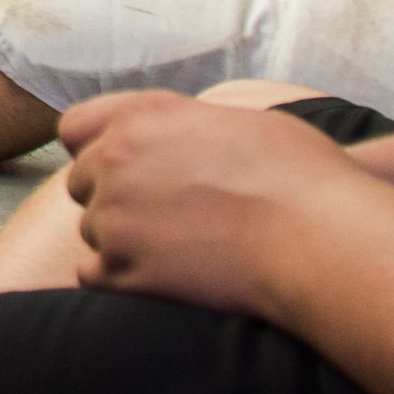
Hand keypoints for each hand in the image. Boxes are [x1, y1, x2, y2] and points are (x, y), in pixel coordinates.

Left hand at [59, 91, 361, 321]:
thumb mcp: (236, 122)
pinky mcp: (122, 269)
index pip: (76, 128)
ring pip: (90, 230)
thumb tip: (174, 143)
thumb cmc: (298, 177)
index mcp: (144, 114)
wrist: (317, 238)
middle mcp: (117, 158)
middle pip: (79, 182)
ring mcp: (114, 215)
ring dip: (121, 240)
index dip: (94, 149)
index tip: (121, 169)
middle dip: (111, 198)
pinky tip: (162, 276)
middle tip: (161, 217)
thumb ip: (183, 127)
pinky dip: (119, 278)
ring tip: (178, 248)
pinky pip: (91, 274)